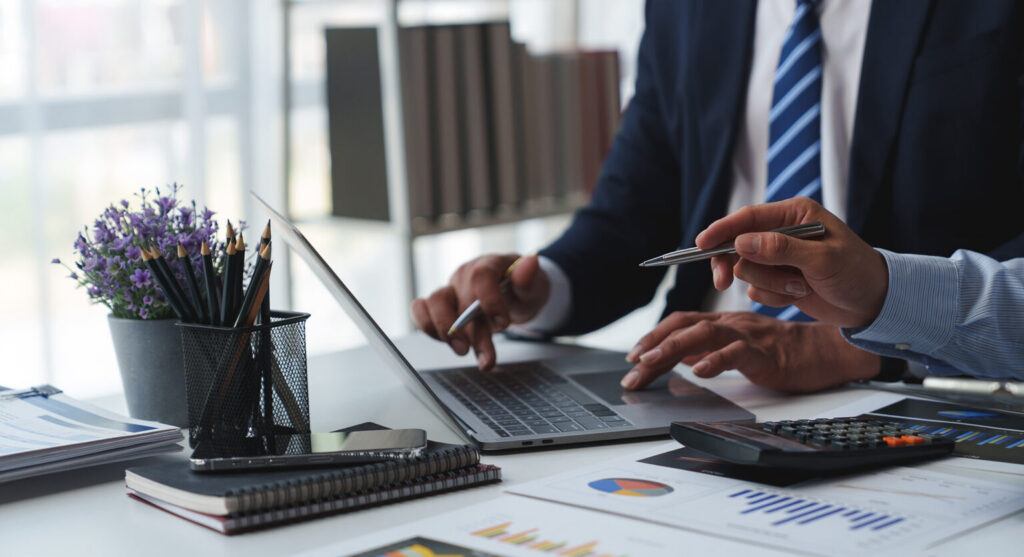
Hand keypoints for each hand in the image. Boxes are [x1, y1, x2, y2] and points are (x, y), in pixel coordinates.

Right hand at [411, 253, 549, 369]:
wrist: (514, 295)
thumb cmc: (522, 289)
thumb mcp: (534, 284)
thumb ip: (529, 278)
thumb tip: (532, 262)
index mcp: (489, 264)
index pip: (481, 276)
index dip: (489, 300)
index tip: (503, 323)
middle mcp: (466, 274)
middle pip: (460, 298)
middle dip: (473, 332)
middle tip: (486, 357)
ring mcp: (452, 289)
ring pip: (434, 303)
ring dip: (445, 331)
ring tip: (463, 351)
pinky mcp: (441, 305)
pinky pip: (422, 310)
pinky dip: (429, 327)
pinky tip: (446, 343)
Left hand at [621, 311, 879, 392]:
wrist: (824, 352)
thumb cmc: (781, 351)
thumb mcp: (738, 348)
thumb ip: (711, 349)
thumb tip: (681, 358)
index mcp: (722, 323)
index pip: (679, 323)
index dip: (653, 336)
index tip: (633, 356)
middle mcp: (730, 324)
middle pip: (683, 328)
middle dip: (652, 346)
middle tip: (632, 369)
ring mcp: (746, 336)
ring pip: (703, 335)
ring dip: (671, 350)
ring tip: (649, 364)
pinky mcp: (764, 352)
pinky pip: (737, 353)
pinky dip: (715, 361)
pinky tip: (698, 373)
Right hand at [696, 197, 888, 328]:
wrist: (874, 304)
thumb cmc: (857, 273)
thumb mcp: (822, 259)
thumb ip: (780, 249)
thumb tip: (741, 242)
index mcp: (794, 215)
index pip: (747, 218)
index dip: (721, 230)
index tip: (700, 244)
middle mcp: (782, 232)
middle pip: (737, 245)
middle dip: (736, 266)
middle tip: (723, 282)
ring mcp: (779, 257)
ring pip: (746, 270)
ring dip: (769, 285)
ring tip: (799, 288)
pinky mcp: (778, 279)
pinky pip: (756, 289)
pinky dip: (774, 296)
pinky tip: (799, 295)